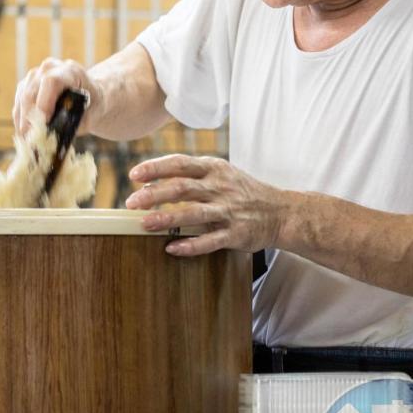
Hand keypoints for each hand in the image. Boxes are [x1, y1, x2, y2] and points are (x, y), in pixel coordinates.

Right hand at [12, 57, 100, 135]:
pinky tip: (25, 136)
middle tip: (31, 141)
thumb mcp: (92, 114)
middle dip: (29, 118)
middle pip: (32, 91)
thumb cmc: (92, 104)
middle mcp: (49, 68)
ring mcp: (34, 76)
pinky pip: (18, 103)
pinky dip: (20, 120)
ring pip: (21, 98)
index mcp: (70, 71)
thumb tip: (56, 136)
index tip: (43, 124)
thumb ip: (77, 124)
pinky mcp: (25, 86)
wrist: (89, 94)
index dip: (44, 103)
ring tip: (27, 142)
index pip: (51, 82)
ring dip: (22, 122)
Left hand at [125, 154, 285, 256]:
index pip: (180, 164)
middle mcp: (220, 187)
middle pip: (182, 187)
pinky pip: (210, 241)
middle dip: (154, 194)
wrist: (281, 211)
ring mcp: (228, 211)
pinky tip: (172, 248)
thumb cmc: (243, 191)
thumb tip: (152, 181)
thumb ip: (192, 174)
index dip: (155, 168)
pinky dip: (190, 245)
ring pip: (194, 213)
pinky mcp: (235, 234)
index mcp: (214, 169)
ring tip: (145, 223)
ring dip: (167, 218)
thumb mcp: (222, 172)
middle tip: (132, 202)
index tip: (134, 175)